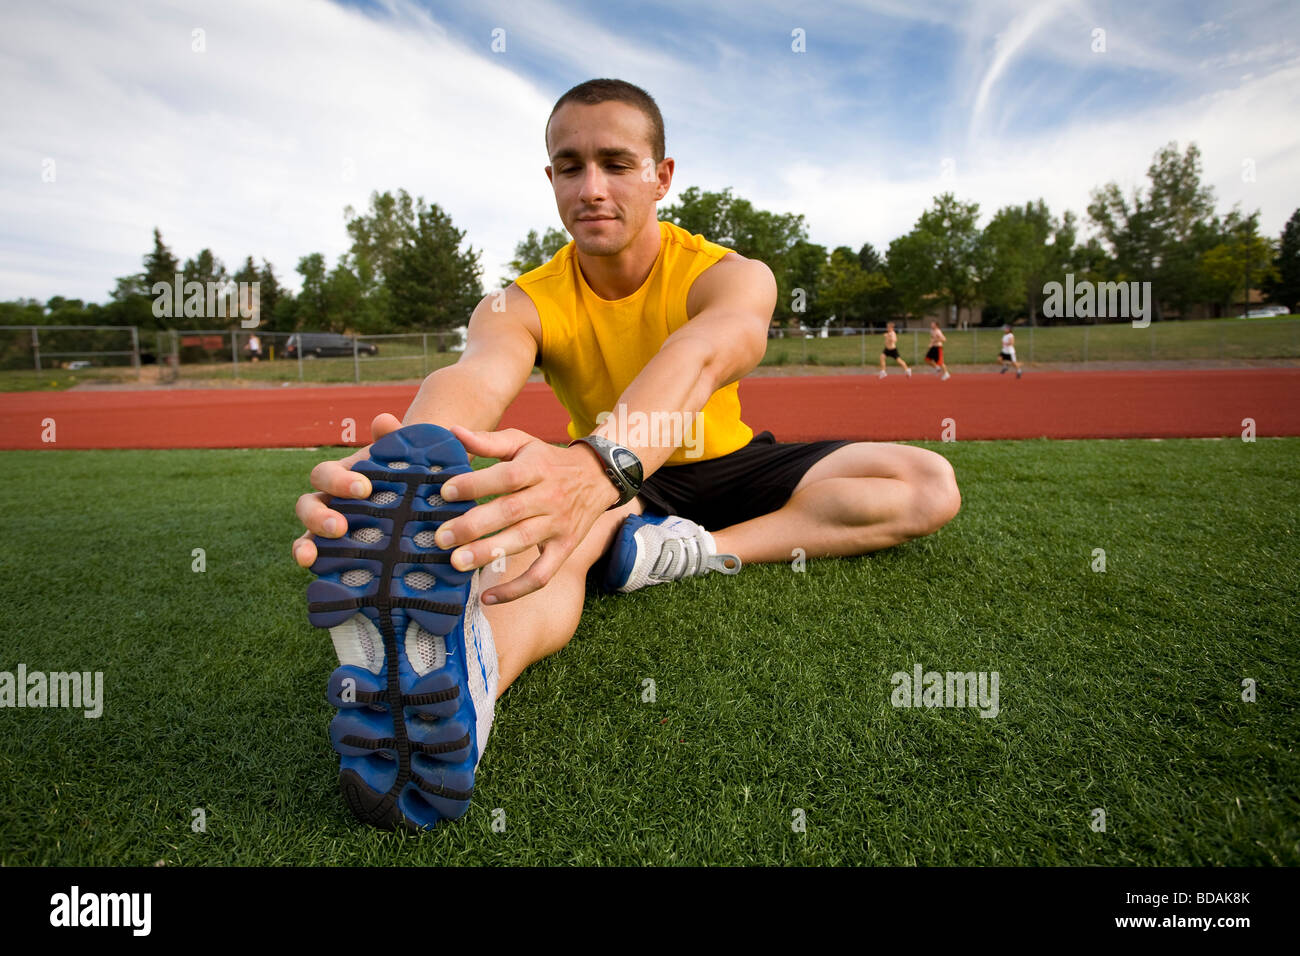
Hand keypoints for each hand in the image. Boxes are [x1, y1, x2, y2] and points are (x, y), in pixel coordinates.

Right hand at [291, 412, 403, 567]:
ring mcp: (332, 532)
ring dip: (305, 544)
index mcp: (341, 478)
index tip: (364, 488)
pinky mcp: (340, 556)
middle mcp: (331, 504)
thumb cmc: (410, 475)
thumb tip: (384, 421)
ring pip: (305, 536)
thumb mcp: (404, 458)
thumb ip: (393, 438)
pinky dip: (316, 569)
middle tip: (342, 526)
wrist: (424, 500)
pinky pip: (320, 563)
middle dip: (318, 516)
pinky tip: (321, 579)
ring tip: (312, 558)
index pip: (324, 475)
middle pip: (307, 506)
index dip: (338, 481)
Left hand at [434, 425, 619, 604]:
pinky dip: (516, 590)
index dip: (476, 484)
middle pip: (510, 512)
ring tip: (457, 562)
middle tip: (441, 537)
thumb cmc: (549, 461)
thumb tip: (451, 433)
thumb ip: (488, 442)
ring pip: (522, 542)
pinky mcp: (564, 549)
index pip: (506, 477)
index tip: (445, 491)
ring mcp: (558, 526)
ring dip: (488, 554)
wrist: (598, 477)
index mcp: (536, 468)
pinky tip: (488, 598)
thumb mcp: (523, 443)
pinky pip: (541, 575)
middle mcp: (549, 497)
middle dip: (473, 526)